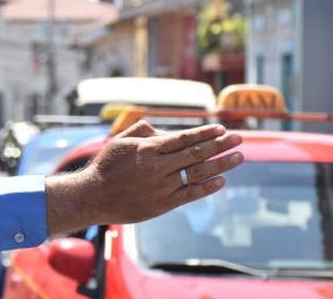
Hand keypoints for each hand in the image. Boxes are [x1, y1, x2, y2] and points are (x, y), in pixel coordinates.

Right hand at [45, 121, 242, 235]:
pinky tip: (221, 180)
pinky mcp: (162, 204)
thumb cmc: (106, 166)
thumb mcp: (120, 141)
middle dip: (220, 145)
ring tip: (238, 157)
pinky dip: (207, 187)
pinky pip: (190, 194)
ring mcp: (161, 186)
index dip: (205, 133)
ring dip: (221, 164)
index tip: (222, 129)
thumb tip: (161, 127)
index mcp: (149, 148)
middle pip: (196, 153)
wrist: (93, 196)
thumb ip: (141, 131)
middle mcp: (158, 166)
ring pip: (197, 173)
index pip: (184, 138)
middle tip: (239, 139)